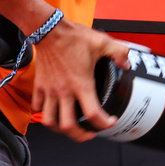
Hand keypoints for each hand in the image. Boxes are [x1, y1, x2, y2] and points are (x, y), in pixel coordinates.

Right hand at [32, 21, 129, 140]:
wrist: (48, 29)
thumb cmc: (73, 37)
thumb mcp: (102, 42)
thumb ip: (119, 53)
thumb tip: (127, 63)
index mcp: (81, 84)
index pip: (93, 114)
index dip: (104, 124)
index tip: (110, 121)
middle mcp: (64, 91)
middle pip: (68, 126)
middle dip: (80, 136)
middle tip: (89, 133)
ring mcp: (49, 90)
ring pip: (49, 121)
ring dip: (60, 129)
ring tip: (69, 127)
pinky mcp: (39, 86)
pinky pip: (37, 107)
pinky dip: (43, 113)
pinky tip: (52, 110)